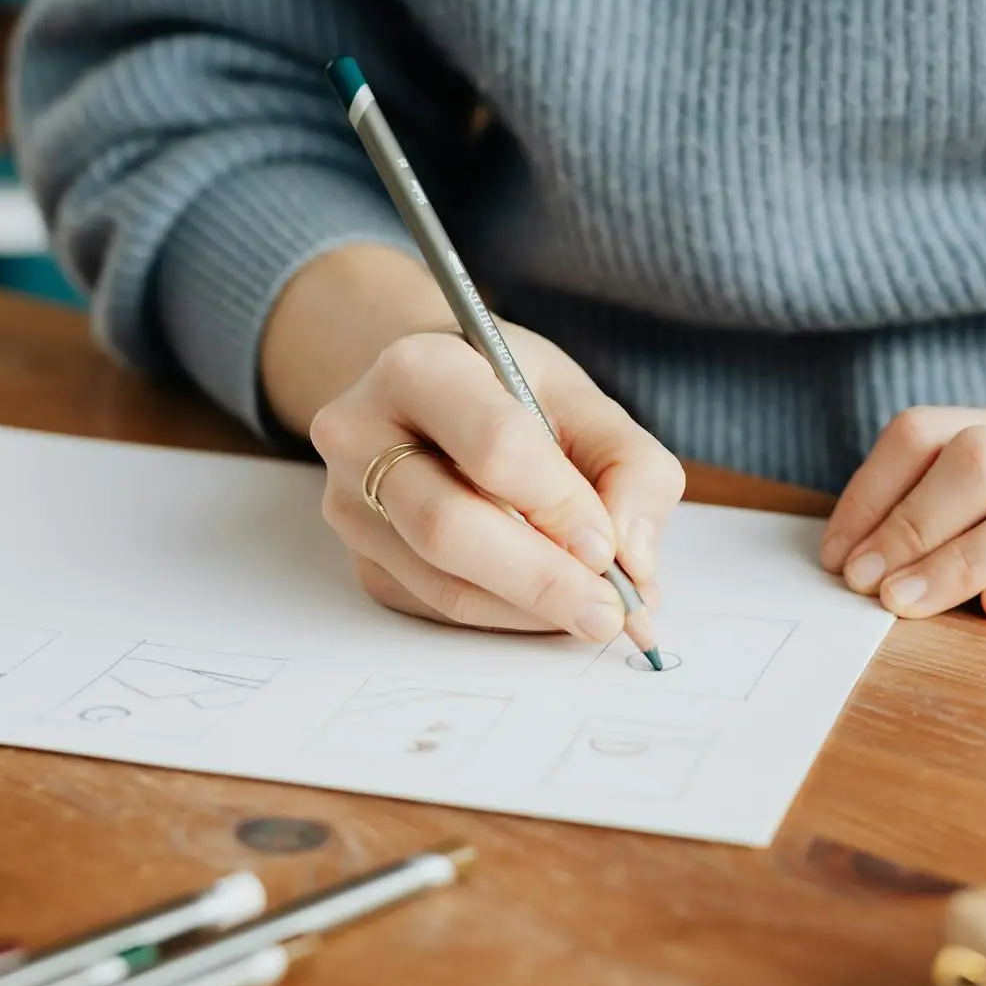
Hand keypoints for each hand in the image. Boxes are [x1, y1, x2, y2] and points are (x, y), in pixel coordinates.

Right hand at [306, 324, 684, 639]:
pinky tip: (547, 605)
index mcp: (420, 369)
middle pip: (449, 527)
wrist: (430, 396)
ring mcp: (351, 505)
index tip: (608, 546)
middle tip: (610, 612)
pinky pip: (440, 607)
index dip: (558, 504)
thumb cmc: (510, 392)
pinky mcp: (365, 560)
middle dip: (543, 580)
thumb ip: (630, 466)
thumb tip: (634, 561)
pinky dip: (507, 616)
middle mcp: (363, 435)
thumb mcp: (581, 398)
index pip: (493, 446)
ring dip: (530, 610)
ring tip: (594, 612)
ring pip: (443, 582)